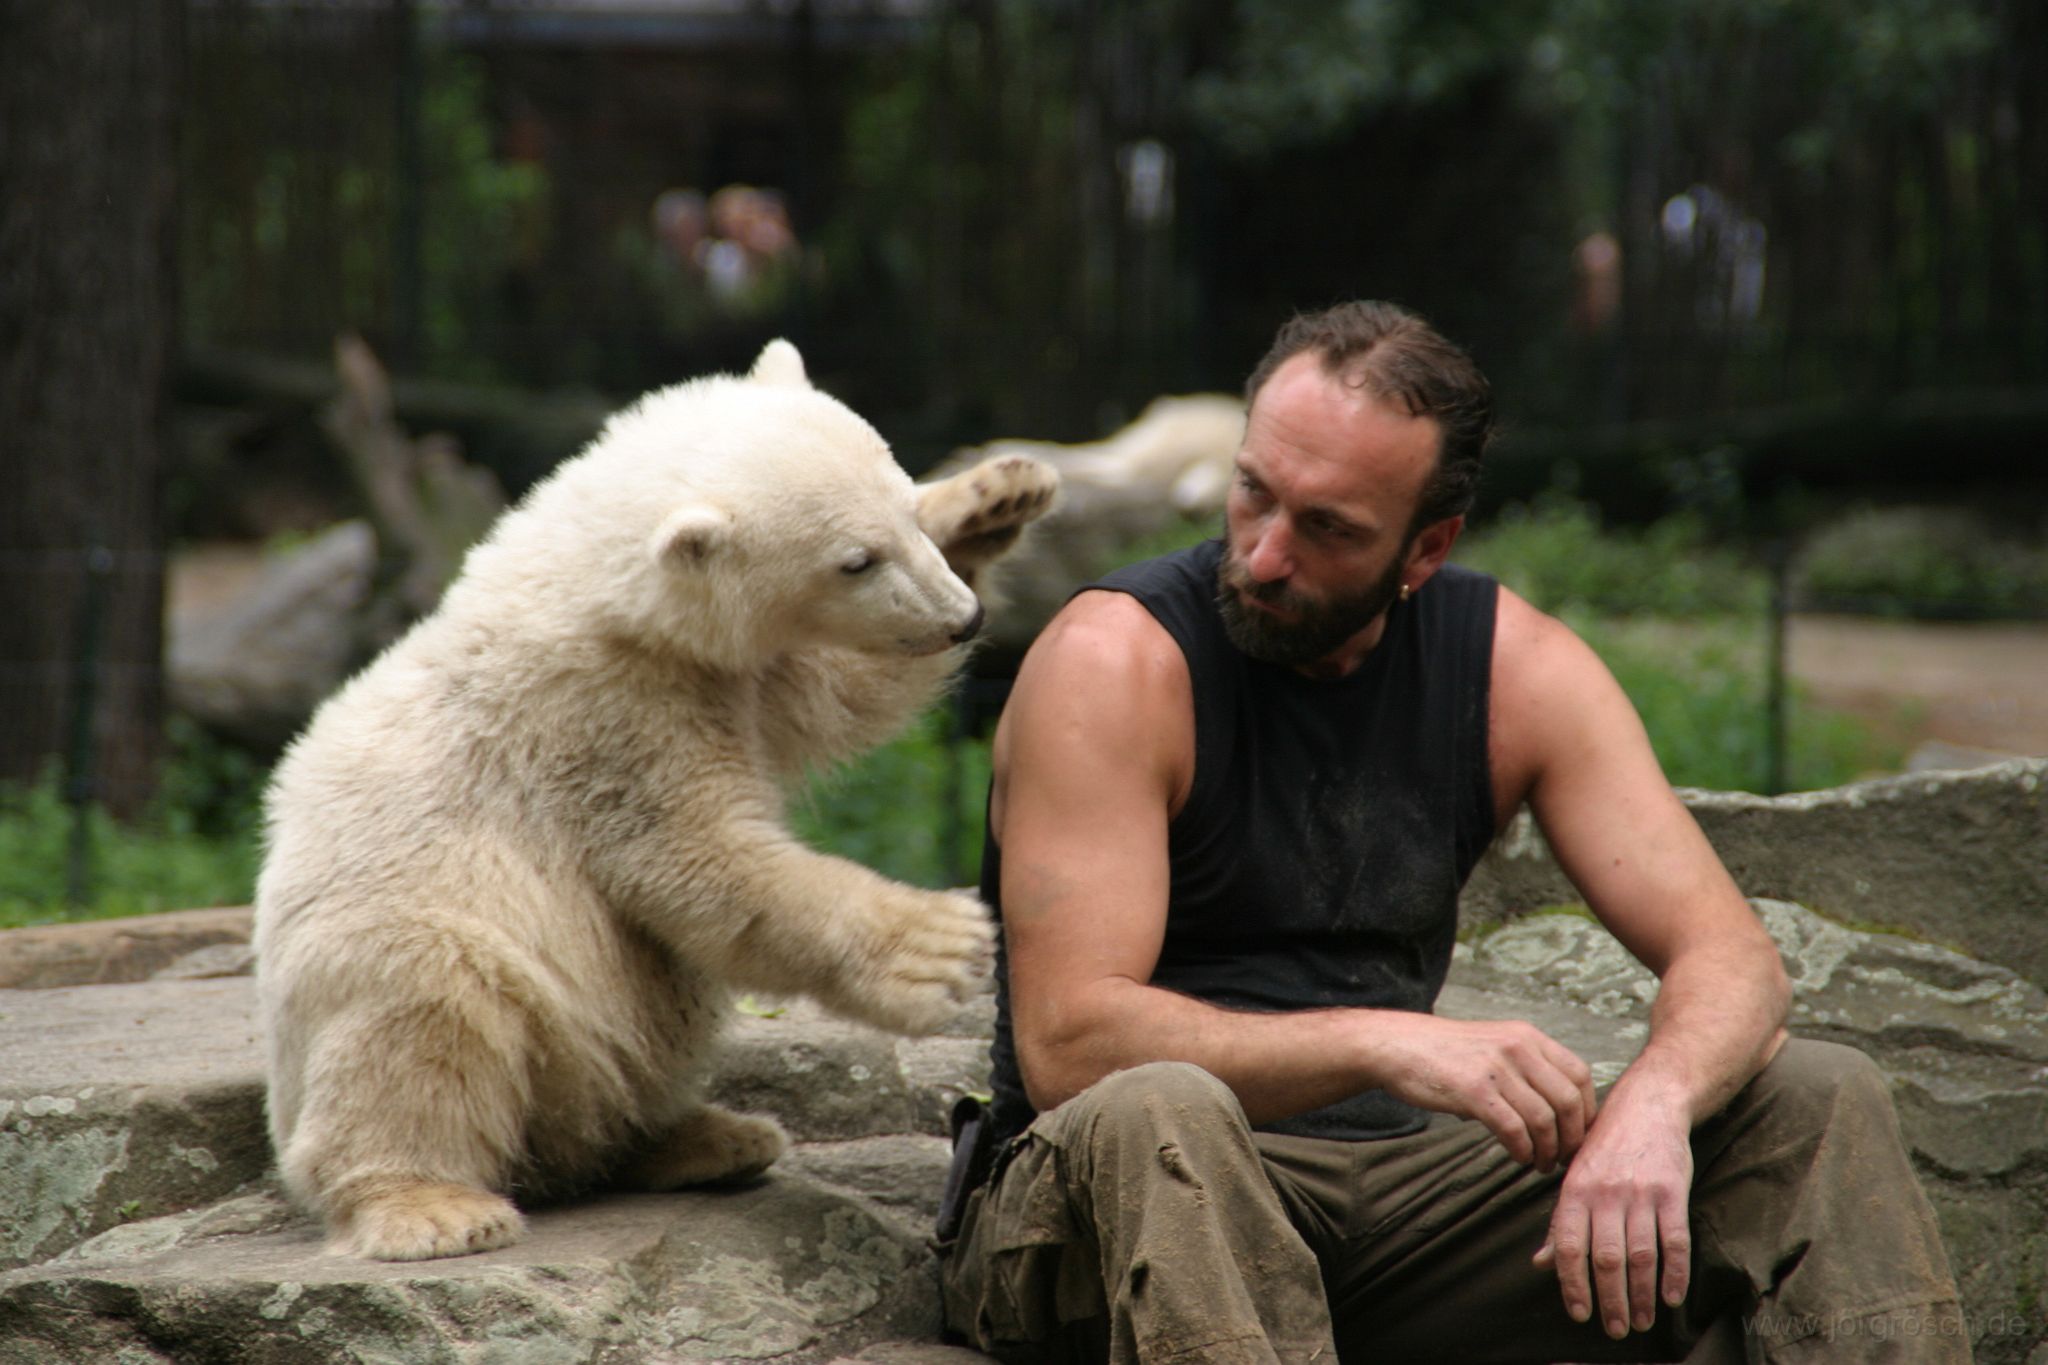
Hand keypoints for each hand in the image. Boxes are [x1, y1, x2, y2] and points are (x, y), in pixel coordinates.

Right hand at [1375, 1016, 1596, 1170]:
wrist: (1398, 1046)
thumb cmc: (1446, 1054)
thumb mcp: (1495, 1045)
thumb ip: (1527, 1069)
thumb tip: (1559, 1114)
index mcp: (1528, 1036)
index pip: (1580, 1075)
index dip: (1587, 1111)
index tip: (1579, 1134)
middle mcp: (1518, 1047)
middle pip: (1569, 1100)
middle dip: (1573, 1137)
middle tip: (1564, 1158)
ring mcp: (1497, 1068)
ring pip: (1544, 1119)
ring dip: (1548, 1150)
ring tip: (1540, 1163)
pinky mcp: (1475, 1090)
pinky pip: (1514, 1129)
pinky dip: (1523, 1149)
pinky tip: (1519, 1156)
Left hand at [1534, 1094, 1693, 1339]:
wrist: (1648, 1104)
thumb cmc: (1606, 1146)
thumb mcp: (1574, 1176)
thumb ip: (1561, 1222)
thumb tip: (1542, 1263)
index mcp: (1574, 1190)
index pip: (1569, 1247)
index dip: (1572, 1285)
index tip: (1579, 1314)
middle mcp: (1605, 1193)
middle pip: (1606, 1259)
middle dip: (1610, 1300)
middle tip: (1615, 1329)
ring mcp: (1640, 1192)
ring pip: (1640, 1256)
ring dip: (1641, 1295)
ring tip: (1641, 1322)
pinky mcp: (1672, 1191)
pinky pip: (1675, 1240)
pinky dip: (1675, 1273)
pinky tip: (1671, 1298)